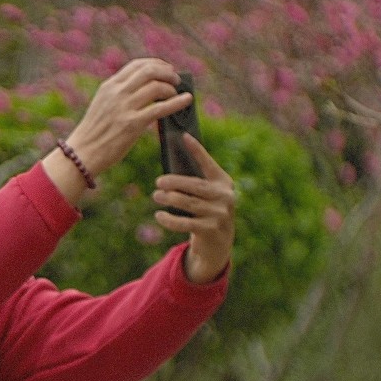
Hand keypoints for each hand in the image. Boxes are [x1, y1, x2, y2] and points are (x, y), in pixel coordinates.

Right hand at [63, 58, 189, 175]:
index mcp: (109, 86)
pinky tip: (187, 100)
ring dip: (171, 88)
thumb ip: (119, 94)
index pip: (137, 65)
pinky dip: (177, 103)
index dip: (156, 64)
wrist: (82, 153)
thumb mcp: (103, 105)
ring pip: (156, 87)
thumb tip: (144, 88)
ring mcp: (125, 107)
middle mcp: (117, 93)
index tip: (166, 68)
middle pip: (149, 71)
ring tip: (176, 94)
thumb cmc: (94, 133)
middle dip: (167, 72)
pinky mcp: (133, 124)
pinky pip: (160, 109)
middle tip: (176, 80)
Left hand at [152, 133, 235, 283]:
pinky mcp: (211, 230)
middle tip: (158, 182)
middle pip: (195, 185)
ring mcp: (220, 214)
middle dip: (174, 182)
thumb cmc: (205, 212)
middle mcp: (225, 197)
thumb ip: (194, 182)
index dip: (197, 150)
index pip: (208, 163)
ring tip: (156, 196)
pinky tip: (159, 215)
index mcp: (223, 183)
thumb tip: (169, 168)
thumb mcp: (206, 196)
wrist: (218, 243)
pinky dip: (170, 219)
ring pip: (189, 203)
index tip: (184, 136)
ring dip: (169, 199)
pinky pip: (186, 223)